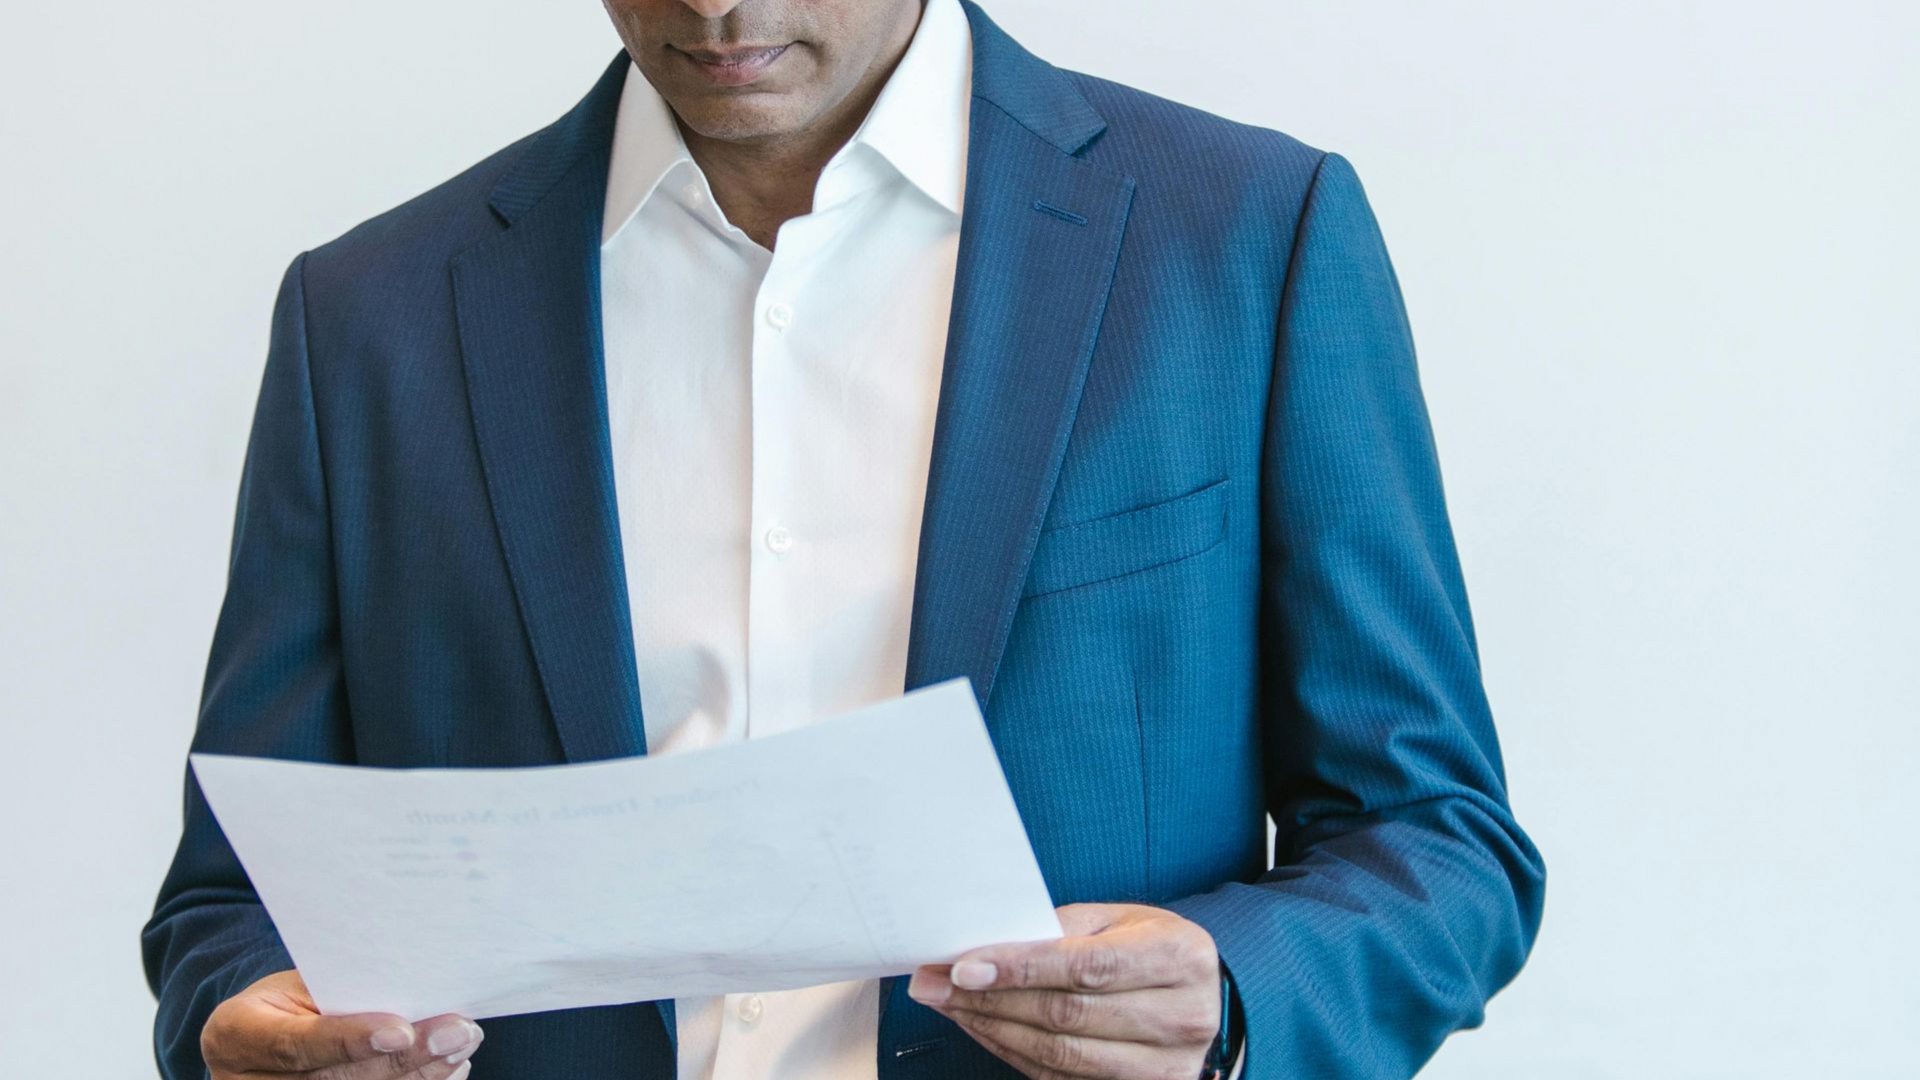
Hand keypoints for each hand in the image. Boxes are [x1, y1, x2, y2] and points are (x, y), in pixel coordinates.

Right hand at [201, 969, 482, 1079]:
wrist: (262, 1035)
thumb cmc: (291, 999)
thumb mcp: (299, 983)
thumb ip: (345, 989)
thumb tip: (418, 985)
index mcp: (235, 1034)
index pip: (295, 1043)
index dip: (350, 1040)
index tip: (402, 1030)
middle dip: (405, 1060)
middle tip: (459, 1033)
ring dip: (422, 1077)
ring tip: (462, 1047)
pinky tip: (450, 1070)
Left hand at [908, 903, 1220, 1079]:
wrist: (1209, 1001)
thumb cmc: (1157, 951)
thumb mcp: (1125, 919)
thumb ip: (1065, 927)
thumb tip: (992, 942)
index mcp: (1178, 957)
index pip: (1085, 966)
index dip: (1020, 968)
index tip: (963, 967)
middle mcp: (1180, 1016)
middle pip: (1066, 1015)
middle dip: (990, 999)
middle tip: (934, 984)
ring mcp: (1164, 1066)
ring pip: (1059, 1054)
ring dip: (993, 1029)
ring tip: (949, 1006)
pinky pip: (1061, 1079)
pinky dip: (1014, 1054)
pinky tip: (984, 1029)